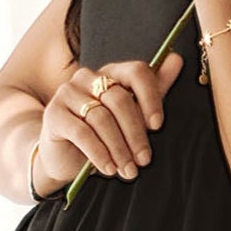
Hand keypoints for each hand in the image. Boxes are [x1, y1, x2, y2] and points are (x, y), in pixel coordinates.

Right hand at [33, 50, 186, 191]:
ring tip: (128, 171)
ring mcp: (67, 93)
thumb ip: (153, 91)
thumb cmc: (103, 136)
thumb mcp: (131, 118)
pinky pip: (82, 133)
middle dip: (136, 133)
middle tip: (144, 160)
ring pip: (102, 118)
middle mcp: (87, 77)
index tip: (158, 126)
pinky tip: (108, 169)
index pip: (136, 72)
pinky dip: (99, 153)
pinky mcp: (53, 114)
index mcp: (110, 73)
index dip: (150, 97)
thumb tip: (176, 59)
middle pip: (119, 99)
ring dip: (119, 148)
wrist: (65, 159)